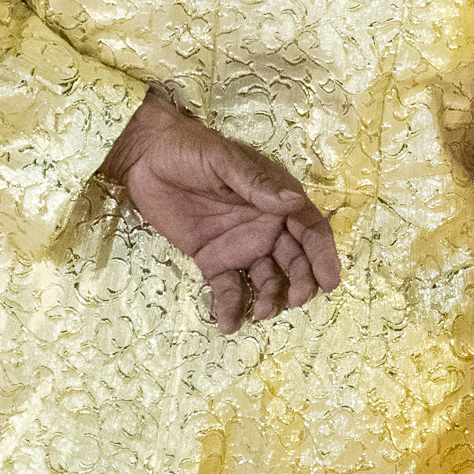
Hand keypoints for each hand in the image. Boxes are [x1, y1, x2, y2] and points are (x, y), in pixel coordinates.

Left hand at [105, 93, 341, 333]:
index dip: (323, 255)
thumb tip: (293, 202)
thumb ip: (257, 184)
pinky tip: (229, 324)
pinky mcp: (212, 260)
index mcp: (275, 197)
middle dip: (300, 283)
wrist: (144, 158)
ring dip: (270, 299)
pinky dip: (232, 308)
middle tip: (295, 300)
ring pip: (266, 279)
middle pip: (294, 260)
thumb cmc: (190, 149)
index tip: (329, 282)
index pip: (309, 228)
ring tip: (261, 313)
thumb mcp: (224, 161)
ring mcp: (239, 245)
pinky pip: (228, 288)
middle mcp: (264, 225)